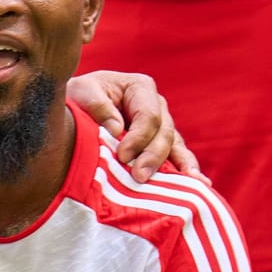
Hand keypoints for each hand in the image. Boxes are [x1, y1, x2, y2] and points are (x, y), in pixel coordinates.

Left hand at [67, 70, 205, 183]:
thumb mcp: (82, 92)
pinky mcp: (160, 145)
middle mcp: (157, 106)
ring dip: (180, 166)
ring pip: (175, 146)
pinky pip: (176, 157)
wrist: (74, 107)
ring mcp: (161, 126)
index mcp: (140, 88)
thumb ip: (98, 107)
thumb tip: (117, 129)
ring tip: (192, 183)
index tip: (122, 156)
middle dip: (153, 156)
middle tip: (139, 176)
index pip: (149, 116)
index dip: (139, 138)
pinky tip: (197, 183)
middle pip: (164, 133)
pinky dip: (184, 170)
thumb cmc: (78, 97)